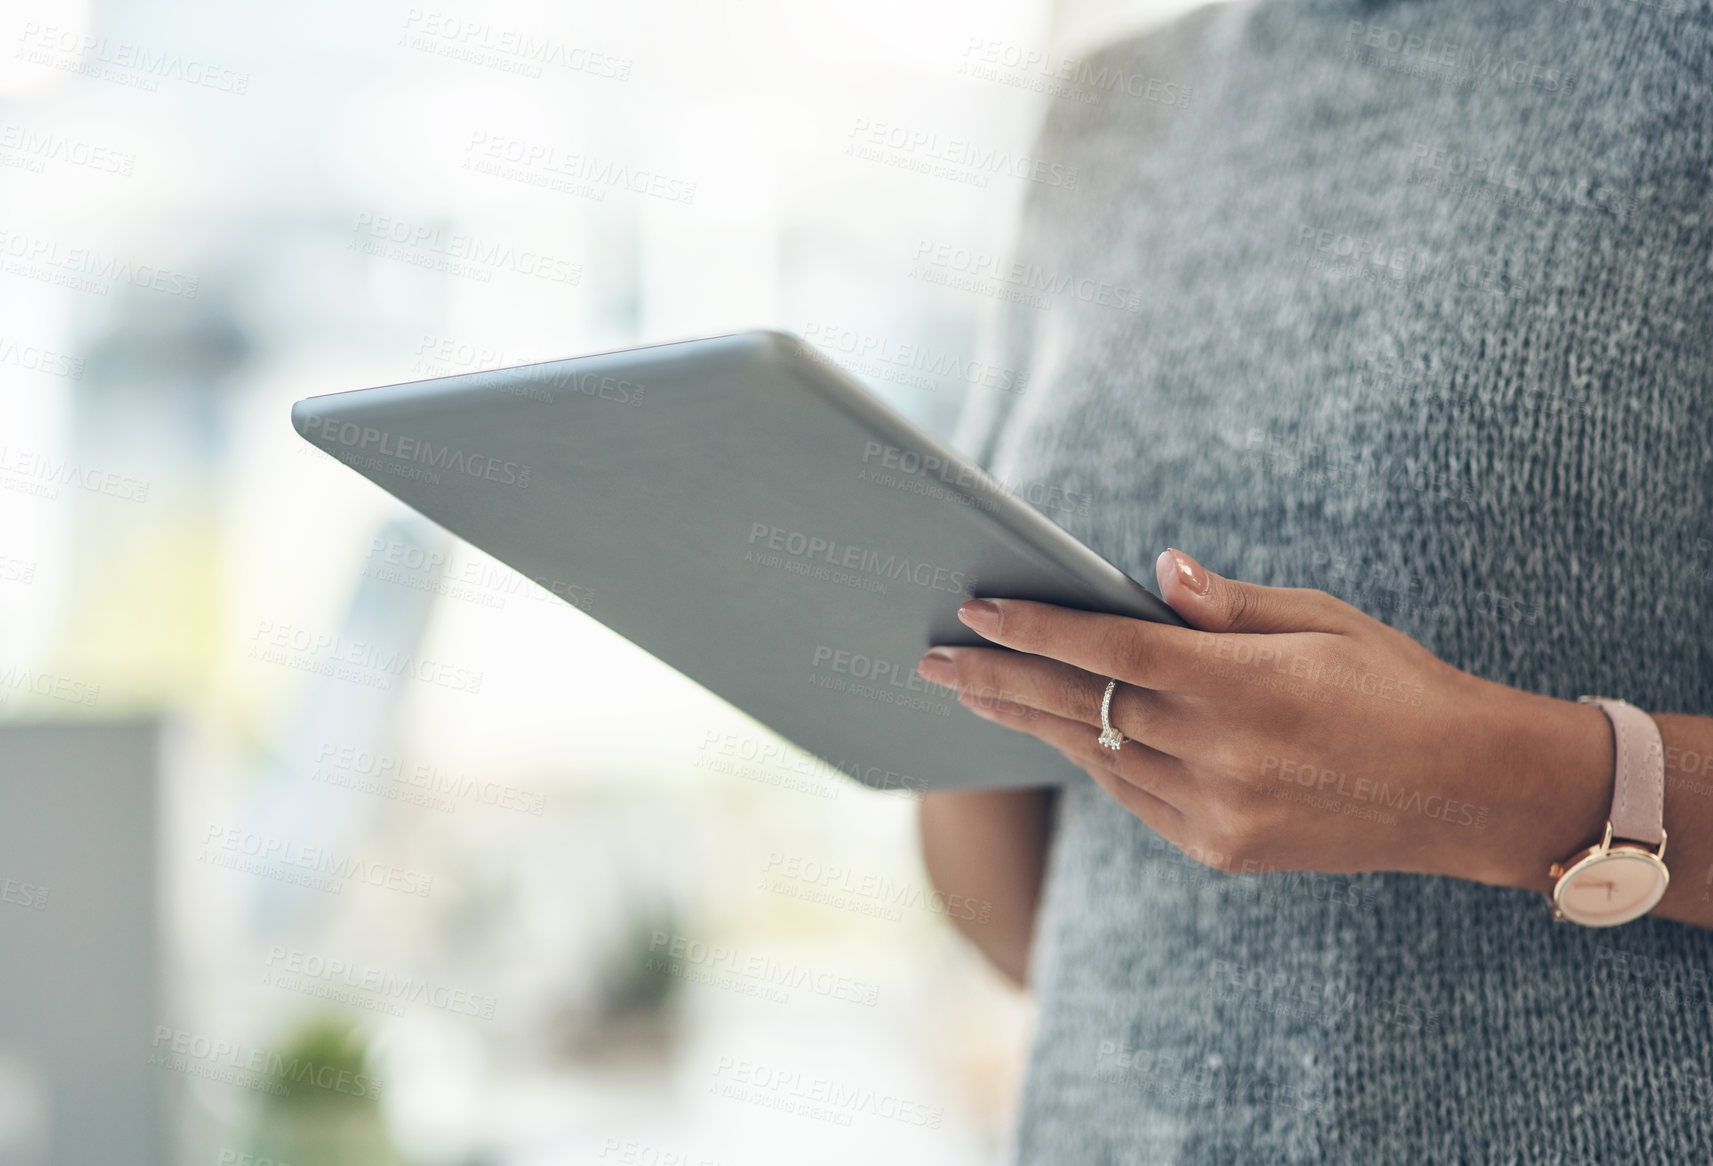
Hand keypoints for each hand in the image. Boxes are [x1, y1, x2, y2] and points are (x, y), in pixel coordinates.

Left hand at [916, 549, 1613, 889]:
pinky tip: (1054, 730)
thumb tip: (1149, 573)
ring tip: (971, 691)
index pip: (1110, 650)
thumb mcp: (1324, 619)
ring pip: (1097, 756)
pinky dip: (1092, 758)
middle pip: (1082, 706)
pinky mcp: (1219, 851)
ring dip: (1030, 721)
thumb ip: (1228, 604)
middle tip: (931, 658)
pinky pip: (1132, 797)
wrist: (1465, 792)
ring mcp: (1217, 813)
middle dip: (998, 680)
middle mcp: (1222, 756)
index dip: (1035, 629)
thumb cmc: (1396, 683)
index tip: (975, 609)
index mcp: (1245, 686)